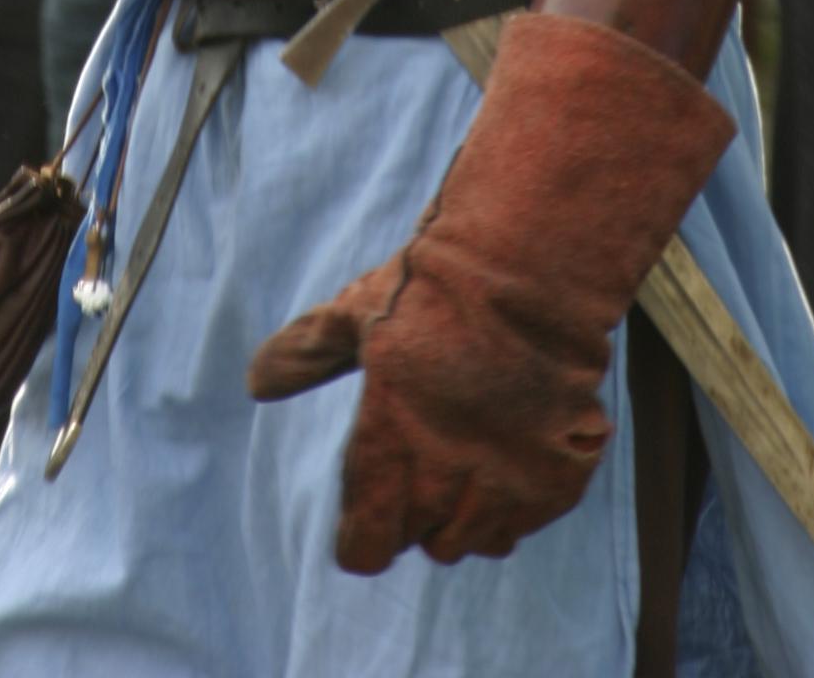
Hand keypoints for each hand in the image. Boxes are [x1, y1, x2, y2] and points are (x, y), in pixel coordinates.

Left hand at [248, 14, 731, 571]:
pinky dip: (512, 503)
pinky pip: (522, 525)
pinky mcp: (557, 480)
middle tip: (421, 462)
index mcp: (389, 447)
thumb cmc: (433, 288)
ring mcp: (506, 484)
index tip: (366, 515)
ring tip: (463, 459)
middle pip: (421, 543)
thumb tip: (255, 381)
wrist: (529, 269)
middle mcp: (445, 479)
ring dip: (462, 513)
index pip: (366, 545)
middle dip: (413, 515)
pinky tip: (506, 454)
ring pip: (473, 540)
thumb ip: (307, 353)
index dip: (361, 534)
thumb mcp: (359, 311)